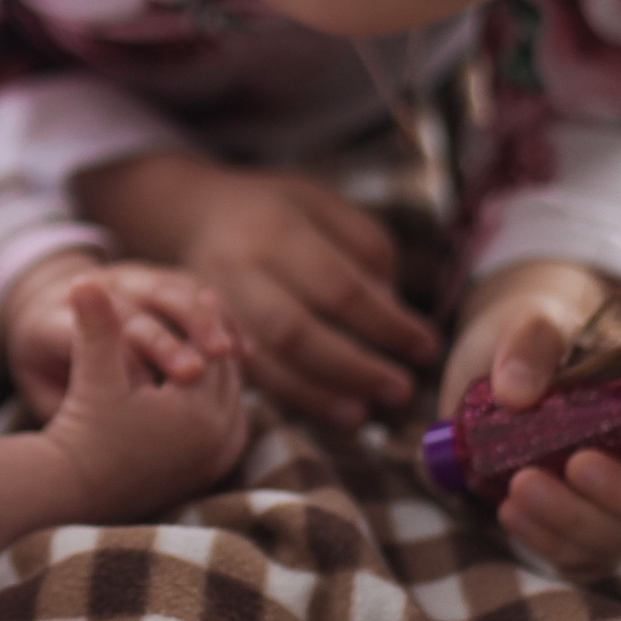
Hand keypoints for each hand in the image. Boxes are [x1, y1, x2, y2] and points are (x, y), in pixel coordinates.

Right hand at [0, 279, 248, 554]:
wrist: (76, 491)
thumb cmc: (83, 430)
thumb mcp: (93, 375)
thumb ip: (96, 327)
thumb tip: (83, 279)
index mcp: (197, 411)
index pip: (213, 353)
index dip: (204, 319)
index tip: (202, 292)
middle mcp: (218, 439)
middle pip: (230, 376)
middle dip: (219, 343)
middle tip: (214, 312)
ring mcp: (217, 460)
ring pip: (234, 400)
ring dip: (224, 372)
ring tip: (211, 344)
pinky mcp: (210, 473)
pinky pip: (231, 425)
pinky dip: (223, 401)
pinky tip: (209, 385)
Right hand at [77, 152, 439, 428]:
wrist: (193, 212)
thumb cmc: (277, 211)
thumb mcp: (327, 206)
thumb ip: (368, 251)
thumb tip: (393, 313)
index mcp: (277, 230)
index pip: (339, 288)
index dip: (387, 324)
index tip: (427, 347)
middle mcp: (239, 270)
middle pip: (296, 332)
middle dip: (354, 368)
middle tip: (402, 390)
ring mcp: (214, 305)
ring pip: (265, 362)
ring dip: (319, 396)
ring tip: (364, 414)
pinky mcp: (203, 334)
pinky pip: (248, 375)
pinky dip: (289, 397)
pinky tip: (327, 408)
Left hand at [440, 259, 620, 574]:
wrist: (495, 368)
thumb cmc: (538, 338)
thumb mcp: (533, 319)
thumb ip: (532, 341)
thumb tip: (516, 391)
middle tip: (576, 464)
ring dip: (575, 520)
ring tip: (518, 486)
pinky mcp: (585, 527)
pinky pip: (581, 555)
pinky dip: (546, 539)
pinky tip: (510, 511)